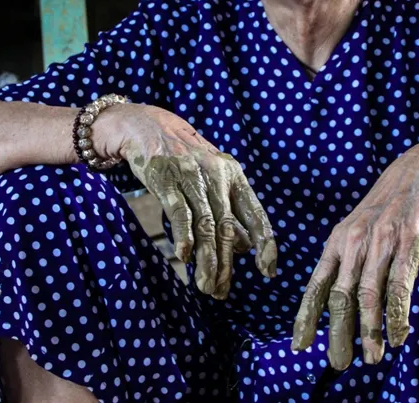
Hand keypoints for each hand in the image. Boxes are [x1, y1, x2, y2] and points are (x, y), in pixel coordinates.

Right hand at [99, 104, 277, 298]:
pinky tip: (186, 257)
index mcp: (234, 176)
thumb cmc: (187, 160)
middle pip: (228, 227)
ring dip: (207, 259)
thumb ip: (232, 211)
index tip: (268, 271)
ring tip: (206, 286)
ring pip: (205, 225)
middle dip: (227, 264)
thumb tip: (248, 247)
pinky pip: (179, 212)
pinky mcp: (166, 178)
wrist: (150, 126)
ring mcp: (191, 176)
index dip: (265, 243)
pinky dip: (184, 235)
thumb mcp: (215, 179)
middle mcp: (217, 175)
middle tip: (222, 291)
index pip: (256, 214)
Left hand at [291, 138, 418, 368]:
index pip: (317, 284)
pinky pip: (399, 286)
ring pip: (368, 296)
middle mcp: (355, 241)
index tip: (299, 345)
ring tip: (370, 359)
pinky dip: (396, 315)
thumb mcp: (365, 227)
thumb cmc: (396, 203)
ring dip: (368, 331)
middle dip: (337, 334)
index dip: (307, 317)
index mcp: (340, 239)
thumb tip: (347, 299)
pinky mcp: (409, 242)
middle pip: (339, 296)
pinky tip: (397, 336)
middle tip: (339, 364)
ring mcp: (382, 241)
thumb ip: (354, 258)